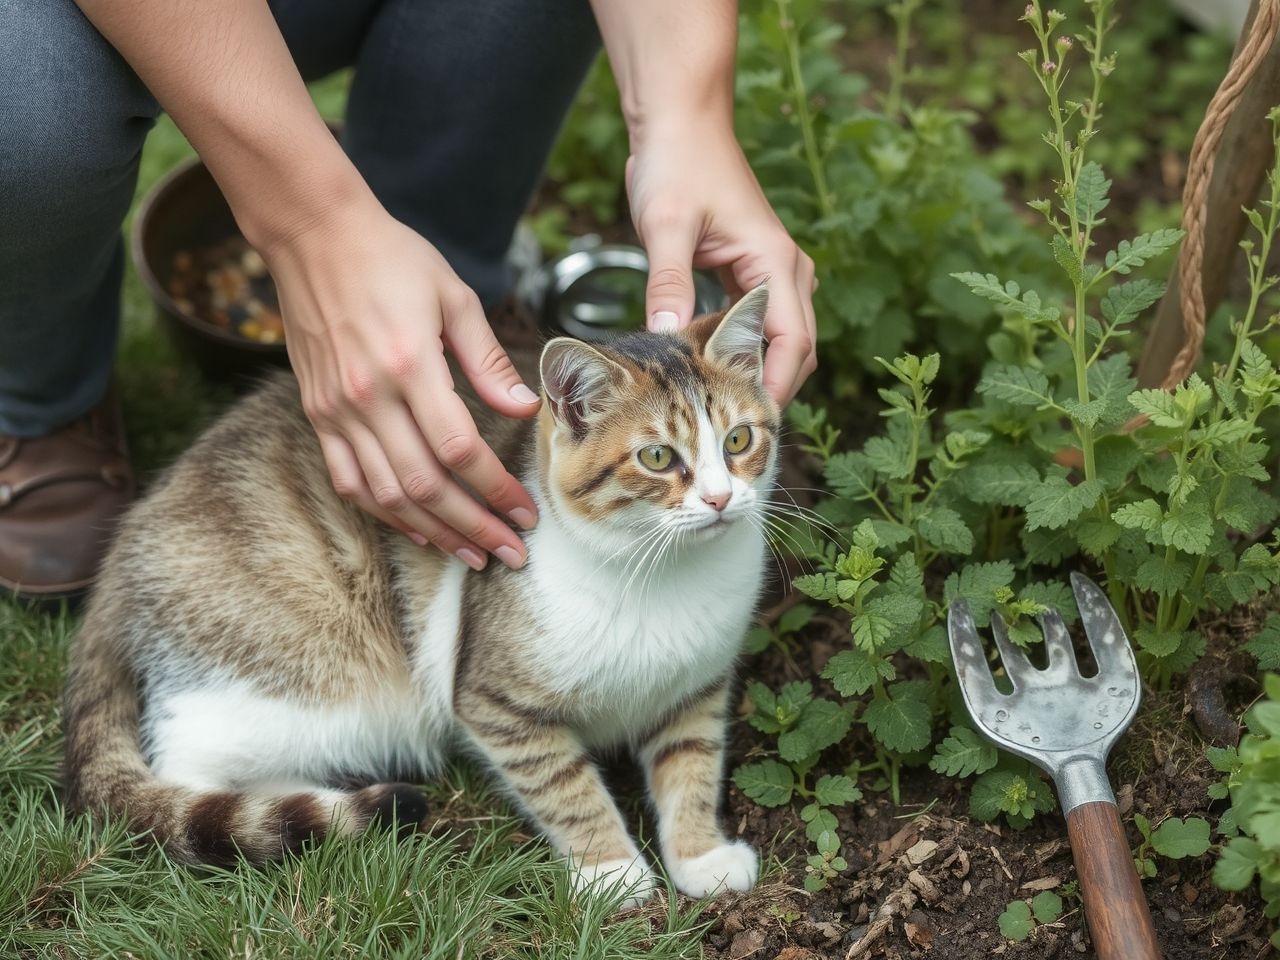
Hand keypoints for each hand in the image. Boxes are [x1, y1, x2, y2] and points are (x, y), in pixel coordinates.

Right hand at [264, 195, 539, 570]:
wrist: (313, 235)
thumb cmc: (392, 257)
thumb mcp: (454, 297)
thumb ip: (489, 360)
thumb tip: (527, 410)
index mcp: (410, 365)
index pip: (459, 449)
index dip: (495, 489)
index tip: (525, 512)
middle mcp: (368, 396)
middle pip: (425, 485)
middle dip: (473, 525)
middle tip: (510, 552)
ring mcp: (336, 410)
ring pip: (385, 494)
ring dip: (432, 531)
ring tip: (471, 554)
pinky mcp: (317, 414)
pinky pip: (348, 480)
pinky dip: (384, 512)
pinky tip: (416, 527)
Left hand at [628, 127, 816, 402]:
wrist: (683, 121)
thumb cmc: (678, 162)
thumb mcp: (665, 224)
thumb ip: (668, 281)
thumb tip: (665, 338)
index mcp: (776, 262)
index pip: (792, 344)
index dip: (774, 388)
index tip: (749, 425)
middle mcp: (788, 270)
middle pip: (798, 351)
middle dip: (772, 391)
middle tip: (736, 432)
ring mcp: (776, 272)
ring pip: (784, 341)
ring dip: (762, 374)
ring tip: (727, 413)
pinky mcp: (757, 272)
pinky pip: (764, 326)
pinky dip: (748, 353)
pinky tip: (716, 375)